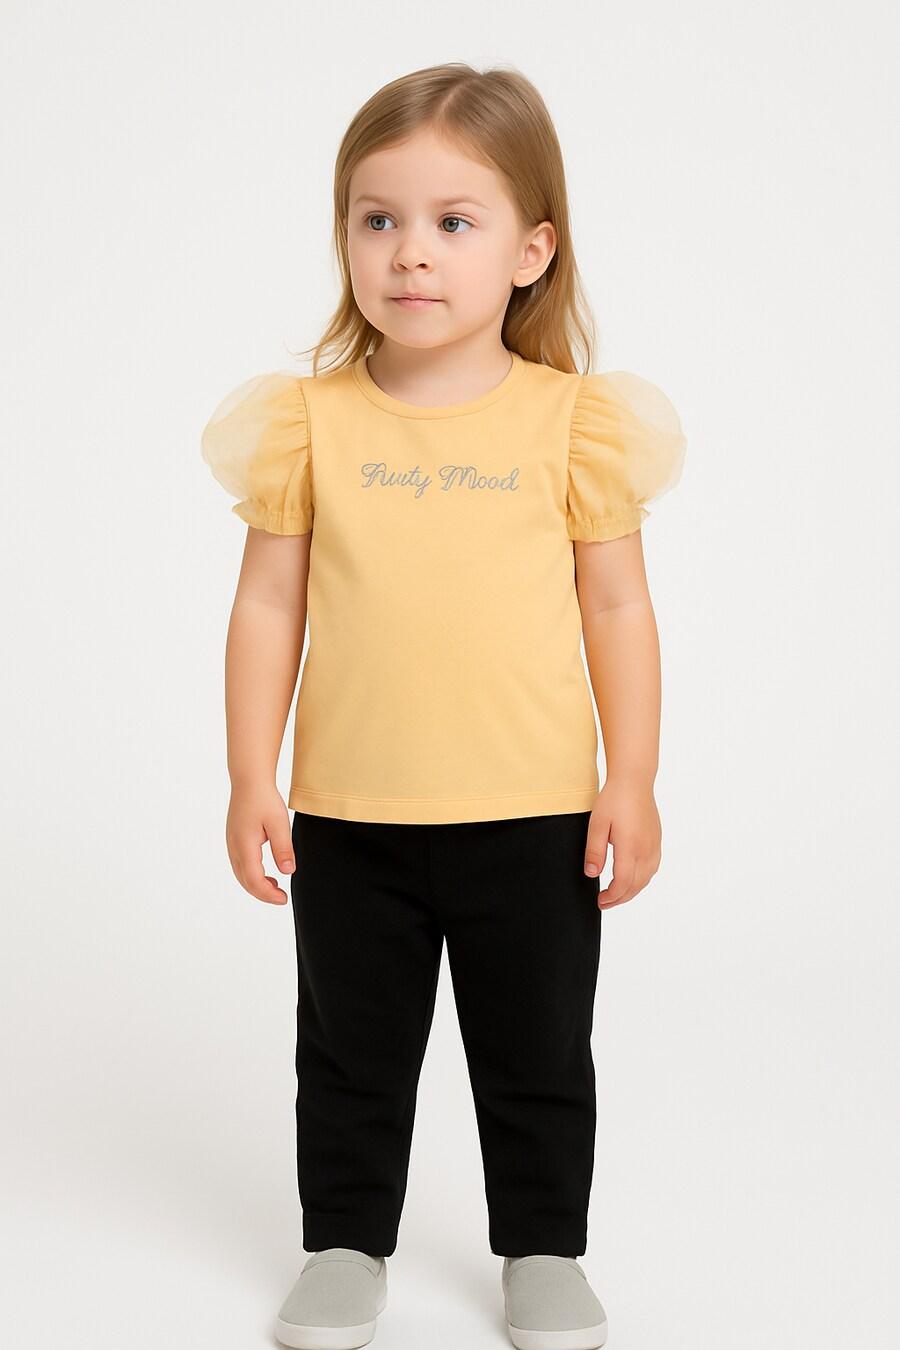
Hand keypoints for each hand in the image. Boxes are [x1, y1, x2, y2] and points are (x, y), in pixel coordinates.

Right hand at [225, 783, 294, 904]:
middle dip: (262, 894)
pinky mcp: (234, 841)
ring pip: (241, 875)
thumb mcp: (279, 823)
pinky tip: (266, 875)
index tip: (283, 899)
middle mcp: (234, 847)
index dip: (268, 894)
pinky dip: (251, 876)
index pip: (254, 879)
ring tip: (275, 888)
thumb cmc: (264, 799)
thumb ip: (283, 848)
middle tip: (282, 898)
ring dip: (256, 885)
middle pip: (245, 881)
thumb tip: (288, 872)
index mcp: (244, 845)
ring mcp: (231, 844)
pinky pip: (240, 866)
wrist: (249, 781)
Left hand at [583, 781, 661, 909]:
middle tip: (604, 902)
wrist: (634, 781)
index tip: (600, 900)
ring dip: (632, 891)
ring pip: (646, 879)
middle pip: (636, 885)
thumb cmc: (614, 800)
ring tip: (616, 894)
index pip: (623, 883)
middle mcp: (646, 849)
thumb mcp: (597, 824)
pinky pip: (652, 868)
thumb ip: (594, 851)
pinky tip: (632, 878)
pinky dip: (641, 879)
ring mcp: (654, 846)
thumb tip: (591, 874)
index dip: (612, 897)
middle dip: (620, 898)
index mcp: (630, 847)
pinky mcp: (657, 841)